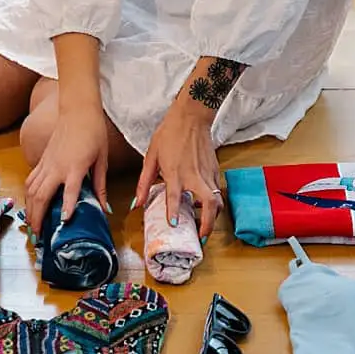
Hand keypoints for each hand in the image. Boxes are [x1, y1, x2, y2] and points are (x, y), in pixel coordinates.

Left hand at [133, 98, 221, 242]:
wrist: (192, 116)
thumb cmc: (170, 134)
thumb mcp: (151, 157)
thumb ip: (144, 182)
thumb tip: (137, 202)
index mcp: (176, 173)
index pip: (175, 196)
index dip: (174, 211)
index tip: (174, 224)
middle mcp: (195, 176)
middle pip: (210, 205)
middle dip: (208, 224)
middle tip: (202, 237)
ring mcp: (208, 174)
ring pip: (217, 200)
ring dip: (213, 216)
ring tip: (204, 226)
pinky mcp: (215, 170)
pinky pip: (216, 191)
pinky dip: (213, 202)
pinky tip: (202, 205)